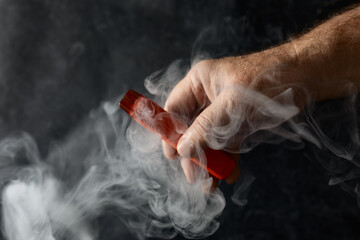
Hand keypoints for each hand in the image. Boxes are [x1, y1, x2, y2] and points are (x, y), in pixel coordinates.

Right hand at [162, 45, 307, 190]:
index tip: (173, 156)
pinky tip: (230, 175)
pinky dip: (228, 160)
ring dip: (210, 162)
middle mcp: (207, 97)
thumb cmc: (267, 81)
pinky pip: (227, 144)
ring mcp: (223, 111)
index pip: (174, 108)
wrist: (306, 77)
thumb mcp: (233, 104)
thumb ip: (206, 127)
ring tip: (210, 184)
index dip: (170, 132)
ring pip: (208, 140)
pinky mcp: (238, 123)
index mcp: (199, 82)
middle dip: (193, 153)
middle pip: (189, 128)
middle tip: (195, 177)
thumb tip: (183, 149)